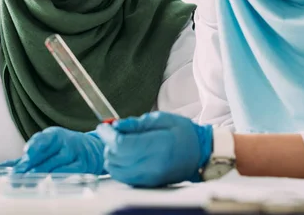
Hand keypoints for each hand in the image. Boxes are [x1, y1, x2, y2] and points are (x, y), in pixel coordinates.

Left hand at [0, 127, 104, 174]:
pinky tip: (49, 182)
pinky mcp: (83, 166)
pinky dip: (60, 177)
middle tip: (16, 176)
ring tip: (29, 181)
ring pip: (58, 164)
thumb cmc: (64, 149)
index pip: (43, 139)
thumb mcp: (46, 147)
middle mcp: (66, 142)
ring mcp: (76, 154)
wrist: (92, 150)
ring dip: (43, 173)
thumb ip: (24, 159)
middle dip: (30, 166)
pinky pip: (71, 172)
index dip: (34, 146)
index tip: (24, 156)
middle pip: (47, 155)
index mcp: (55, 135)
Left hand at [96, 111, 212, 186]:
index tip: (103, 126)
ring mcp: (150, 177)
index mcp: (158, 146)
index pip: (121, 144)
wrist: (200, 154)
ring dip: (112, 156)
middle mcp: (153, 165)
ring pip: (116, 170)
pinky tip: (125, 155)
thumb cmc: (183, 133)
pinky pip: (123, 177)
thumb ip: (137, 123)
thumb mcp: (162, 119)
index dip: (107, 134)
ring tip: (120, 144)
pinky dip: (118, 166)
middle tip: (112, 132)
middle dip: (108, 143)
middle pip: (115, 158)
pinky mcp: (148, 184)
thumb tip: (115, 126)